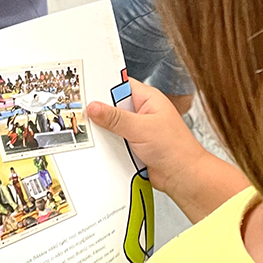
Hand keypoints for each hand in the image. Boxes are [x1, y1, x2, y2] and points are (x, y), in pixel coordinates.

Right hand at [88, 80, 249, 221]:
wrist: (183, 177)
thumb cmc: (175, 148)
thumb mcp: (141, 128)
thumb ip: (116, 118)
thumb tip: (94, 107)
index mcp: (147, 99)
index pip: (119, 85)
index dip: (102, 86)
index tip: (83, 89)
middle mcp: (141, 112)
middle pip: (113, 106)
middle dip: (99, 111)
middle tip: (79, 112)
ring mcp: (137, 130)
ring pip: (112, 126)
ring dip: (103, 131)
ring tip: (86, 131)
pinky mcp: (133, 147)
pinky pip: (114, 142)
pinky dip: (107, 145)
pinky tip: (97, 147)